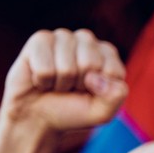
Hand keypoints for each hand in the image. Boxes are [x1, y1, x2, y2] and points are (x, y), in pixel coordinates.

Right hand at [0, 28, 126, 136]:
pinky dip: (43, 81)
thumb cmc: (72, 111)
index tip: (90, 92)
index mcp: (107, 55)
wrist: (38, 115)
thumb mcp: (102, 112)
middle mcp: (87, 41)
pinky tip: (40, 78)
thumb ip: (115, 96)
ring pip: (67, 68)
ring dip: (60, 84)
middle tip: (71, 88)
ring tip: (56, 82)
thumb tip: (95, 76)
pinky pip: (45, 69)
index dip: (101, 90)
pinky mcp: (40, 39)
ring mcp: (64, 37)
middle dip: (79, 85)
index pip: (113, 70)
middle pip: (90, 64)